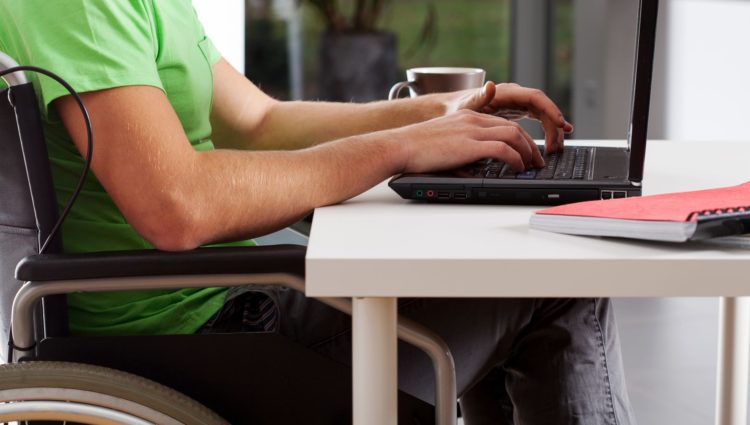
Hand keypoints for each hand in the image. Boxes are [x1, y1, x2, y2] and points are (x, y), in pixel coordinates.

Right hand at [388, 109, 544, 173]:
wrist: (399, 146)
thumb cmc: (415, 149)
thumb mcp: (444, 141)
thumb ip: (462, 147)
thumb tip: (476, 165)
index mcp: (467, 116)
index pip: (503, 123)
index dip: (520, 138)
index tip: (526, 152)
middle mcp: (473, 119)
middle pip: (513, 127)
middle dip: (530, 145)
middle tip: (537, 161)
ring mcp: (472, 130)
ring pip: (514, 135)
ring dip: (527, 152)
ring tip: (532, 167)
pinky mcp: (470, 144)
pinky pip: (503, 149)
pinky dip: (515, 159)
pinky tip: (517, 168)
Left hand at [449, 82, 573, 152]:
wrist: (450, 109)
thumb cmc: (457, 107)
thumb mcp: (467, 104)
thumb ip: (479, 97)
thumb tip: (490, 85)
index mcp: (506, 93)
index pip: (535, 97)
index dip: (550, 109)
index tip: (560, 124)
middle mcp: (515, 96)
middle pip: (543, 108)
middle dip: (554, 126)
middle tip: (556, 147)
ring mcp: (517, 104)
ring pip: (543, 115)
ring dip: (552, 131)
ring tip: (555, 150)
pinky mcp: (517, 112)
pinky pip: (538, 120)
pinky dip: (547, 130)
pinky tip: (555, 142)